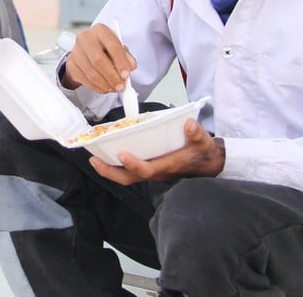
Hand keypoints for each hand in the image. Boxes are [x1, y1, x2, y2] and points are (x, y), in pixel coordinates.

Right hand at [62, 23, 135, 93]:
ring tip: (114, 88)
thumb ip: (126, 56)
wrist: (86, 50)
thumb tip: (130, 67)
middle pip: (98, 60)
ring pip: (91, 73)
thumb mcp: (118, 48)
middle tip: (121, 86)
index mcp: (100, 30)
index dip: (120, 62)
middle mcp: (85, 38)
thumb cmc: (105, 48)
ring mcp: (75, 51)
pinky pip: (85, 80)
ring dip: (105, 84)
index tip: (126, 74)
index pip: (112, 45)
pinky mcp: (71, 64)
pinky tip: (105, 88)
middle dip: (112, 76)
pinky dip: (97, 87)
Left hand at [89, 118, 224, 184]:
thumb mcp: (204, 142)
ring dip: (109, 169)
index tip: (121, 153)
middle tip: (94, 160)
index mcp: (167, 166)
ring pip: (127, 176)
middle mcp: (156, 171)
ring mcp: (152, 171)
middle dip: (110, 172)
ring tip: (94, 157)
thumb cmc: (203, 153)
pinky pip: (129, 170)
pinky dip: (116, 165)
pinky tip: (107, 154)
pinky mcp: (150, 167)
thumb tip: (189, 124)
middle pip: (129, 178)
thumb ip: (197, 134)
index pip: (146, 170)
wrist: (208, 164)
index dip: (133, 164)